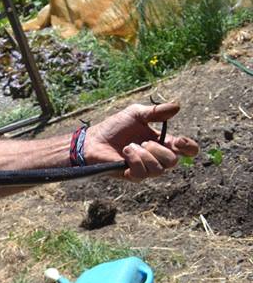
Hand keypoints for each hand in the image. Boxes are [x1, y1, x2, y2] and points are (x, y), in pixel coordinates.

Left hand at [85, 102, 199, 180]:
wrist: (94, 139)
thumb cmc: (115, 127)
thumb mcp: (136, 114)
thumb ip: (156, 111)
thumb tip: (177, 106)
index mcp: (163, 142)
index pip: (187, 150)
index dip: (189, 148)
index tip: (179, 141)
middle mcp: (157, 158)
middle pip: (174, 162)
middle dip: (159, 150)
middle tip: (144, 141)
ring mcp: (145, 169)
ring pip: (159, 170)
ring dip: (144, 155)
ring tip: (130, 146)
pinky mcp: (132, 176)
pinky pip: (142, 173)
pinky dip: (135, 160)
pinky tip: (126, 152)